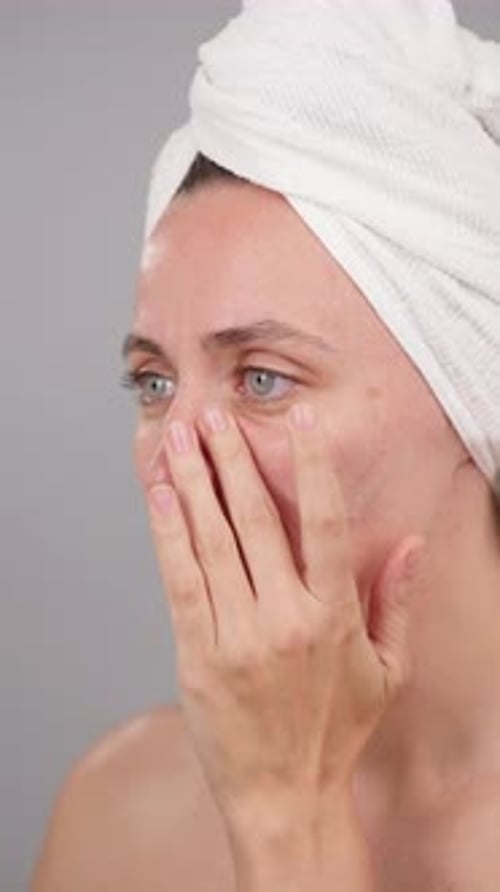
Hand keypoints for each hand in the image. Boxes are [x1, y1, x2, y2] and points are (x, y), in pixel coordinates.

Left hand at [145, 403, 422, 830]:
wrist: (286, 795)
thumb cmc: (335, 731)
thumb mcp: (386, 670)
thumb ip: (396, 602)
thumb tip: (411, 543)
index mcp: (334, 615)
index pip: (325, 522)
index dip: (310, 464)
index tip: (299, 421)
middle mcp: (286, 617)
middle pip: (257, 519)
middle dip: (233, 459)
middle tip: (215, 416)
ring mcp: (238, 635)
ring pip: (213, 541)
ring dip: (195, 483)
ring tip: (179, 438)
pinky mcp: (199, 653)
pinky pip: (182, 581)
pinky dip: (169, 534)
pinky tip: (162, 496)